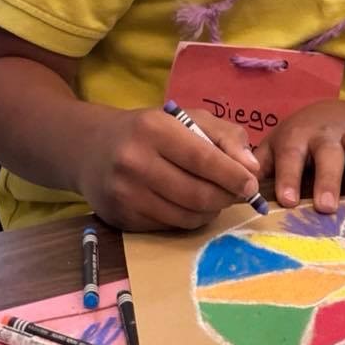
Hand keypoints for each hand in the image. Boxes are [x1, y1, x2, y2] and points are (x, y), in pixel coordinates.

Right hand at [75, 105, 260, 230]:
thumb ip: (225, 137)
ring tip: (216, 198)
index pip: (202, 158)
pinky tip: (191, 205)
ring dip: (210, 211)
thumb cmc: (151, 130)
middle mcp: (134, 161)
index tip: (252, 184)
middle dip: (226, 197)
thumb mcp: (188, 118)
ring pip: (185, 215)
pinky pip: (169, 226)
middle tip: (238, 194)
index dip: (232, 175)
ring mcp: (124, 193)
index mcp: (154, 129)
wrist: (93, 147)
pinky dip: (189, 219)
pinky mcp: (121, 217)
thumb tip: (252, 169)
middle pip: (196, 193)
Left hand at [254, 99, 344, 212]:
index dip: (288, 175)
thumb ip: (262, 165)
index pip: (290, 153)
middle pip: (327, 150)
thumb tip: (239, 188)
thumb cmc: (304, 138)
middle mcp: (327, 130)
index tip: (287, 200)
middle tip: (326, 207)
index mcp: (298, 135)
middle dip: (326, 178)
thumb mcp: (279, 146)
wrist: (343, 110)